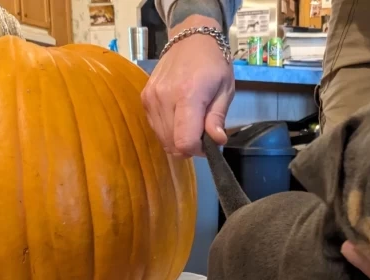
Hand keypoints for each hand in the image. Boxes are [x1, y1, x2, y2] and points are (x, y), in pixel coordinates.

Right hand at [141, 15, 234, 156]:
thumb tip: (217, 141)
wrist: (191, 39)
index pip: (184, 141)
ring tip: (192, 123)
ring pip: (162, 138)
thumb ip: (217, 118)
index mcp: (188, 96)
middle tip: (202, 132)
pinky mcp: (144, 98)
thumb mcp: (225, 90)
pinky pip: (155, 127)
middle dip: (189, 145)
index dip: (197, 150)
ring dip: (178, 139)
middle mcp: (164, 98)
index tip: (208, 143)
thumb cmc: (214, 65)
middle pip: (172, 143)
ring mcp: (151, 98)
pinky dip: (168, 130)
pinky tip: (179, 118)